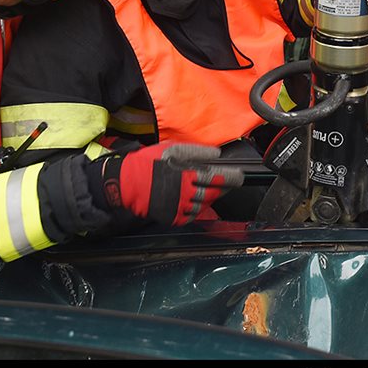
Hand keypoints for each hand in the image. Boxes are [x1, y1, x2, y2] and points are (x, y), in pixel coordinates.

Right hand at [102, 141, 243, 225]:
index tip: (240, 176)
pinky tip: (192, 200)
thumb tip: (217, 155)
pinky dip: (195, 208)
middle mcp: (187, 194)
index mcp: (188, 175)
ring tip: (204, 188)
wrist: (127, 183)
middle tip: (226, 182)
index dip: (232, 178)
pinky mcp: (173, 217)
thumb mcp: (173, 149)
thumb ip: (197, 152)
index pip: (219, 179)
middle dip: (222, 188)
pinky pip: (192, 215)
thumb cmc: (149, 162)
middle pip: (214, 193)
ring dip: (208, 197)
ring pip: (204, 205)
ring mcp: (180, 207)